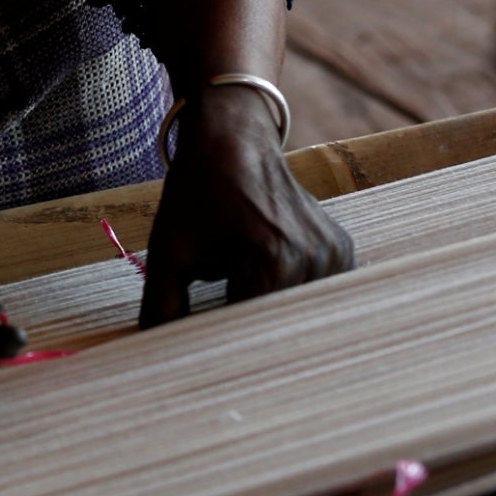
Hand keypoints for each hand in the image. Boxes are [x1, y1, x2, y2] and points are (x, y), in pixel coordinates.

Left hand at [141, 86, 356, 326]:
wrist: (233, 139)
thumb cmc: (198, 192)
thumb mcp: (169, 251)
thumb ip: (162, 309)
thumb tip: (155, 356)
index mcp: (272, 260)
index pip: (250, 334)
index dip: (223, 347)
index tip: (202, 345)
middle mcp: (311, 259)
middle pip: (276, 326)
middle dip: (245, 332)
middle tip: (217, 320)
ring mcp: (332, 255)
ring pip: (297, 315)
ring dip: (270, 313)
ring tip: (241, 288)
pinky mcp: (340, 250)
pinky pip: (315, 295)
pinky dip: (291, 296)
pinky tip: (267, 279)